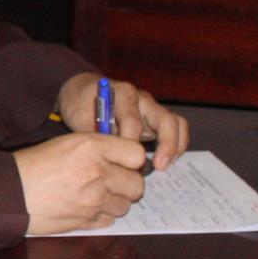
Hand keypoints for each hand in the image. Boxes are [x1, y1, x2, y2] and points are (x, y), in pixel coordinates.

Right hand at [13, 133, 143, 232]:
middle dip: (127, 184)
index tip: (122, 162)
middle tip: (111, 182)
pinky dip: (101, 215)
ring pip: (125, 205)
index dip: (130, 159)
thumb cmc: (33, 165)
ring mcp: (93, 200)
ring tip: (95, 195)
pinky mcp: (85, 221)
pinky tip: (85, 207)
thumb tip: (124, 158)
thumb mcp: (66, 143)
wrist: (9, 192)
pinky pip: (109, 220)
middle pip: (137, 184)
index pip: (137, 154)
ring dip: (114, 201)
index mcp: (92, 147)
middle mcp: (97, 173)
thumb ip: (98, 148)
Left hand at [55, 72, 189, 171]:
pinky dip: (175, 145)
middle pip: (165, 119)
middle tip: (159, 166)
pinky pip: (176, 128)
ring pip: (176, 123)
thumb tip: (112, 161)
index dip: (130, 144)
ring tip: (164, 166)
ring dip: (175, 146)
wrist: (84, 92)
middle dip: (166, 144)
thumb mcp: (82, 120)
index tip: (124, 162)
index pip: (133, 122)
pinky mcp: (156, 118)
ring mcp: (152, 108)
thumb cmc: (81, 107)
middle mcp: (142, 99)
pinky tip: (164, 162)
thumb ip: (99, 138)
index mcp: (122, 95)